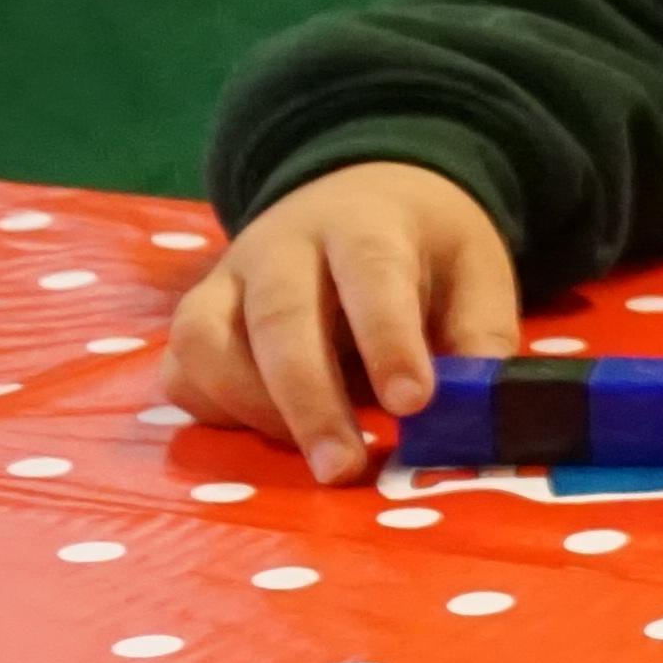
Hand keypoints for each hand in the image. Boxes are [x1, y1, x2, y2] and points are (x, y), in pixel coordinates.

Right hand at [166, 164, 519, 483]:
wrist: (362, 194)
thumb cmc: (424, 249)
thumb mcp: (476, 272)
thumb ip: (480, 337)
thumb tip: (478, 411)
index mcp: (364, 225)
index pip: (370, 272)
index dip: (388, 339)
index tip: (414, 403)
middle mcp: (283, 247)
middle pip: (279, 317)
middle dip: (310, 400)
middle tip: (343, 467)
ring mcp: (229, 281)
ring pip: (205, 340)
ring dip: (252, 408)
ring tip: (310, 454)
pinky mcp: (199, 318)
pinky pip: (181, 370)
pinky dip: (214, 411)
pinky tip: (268, 435)